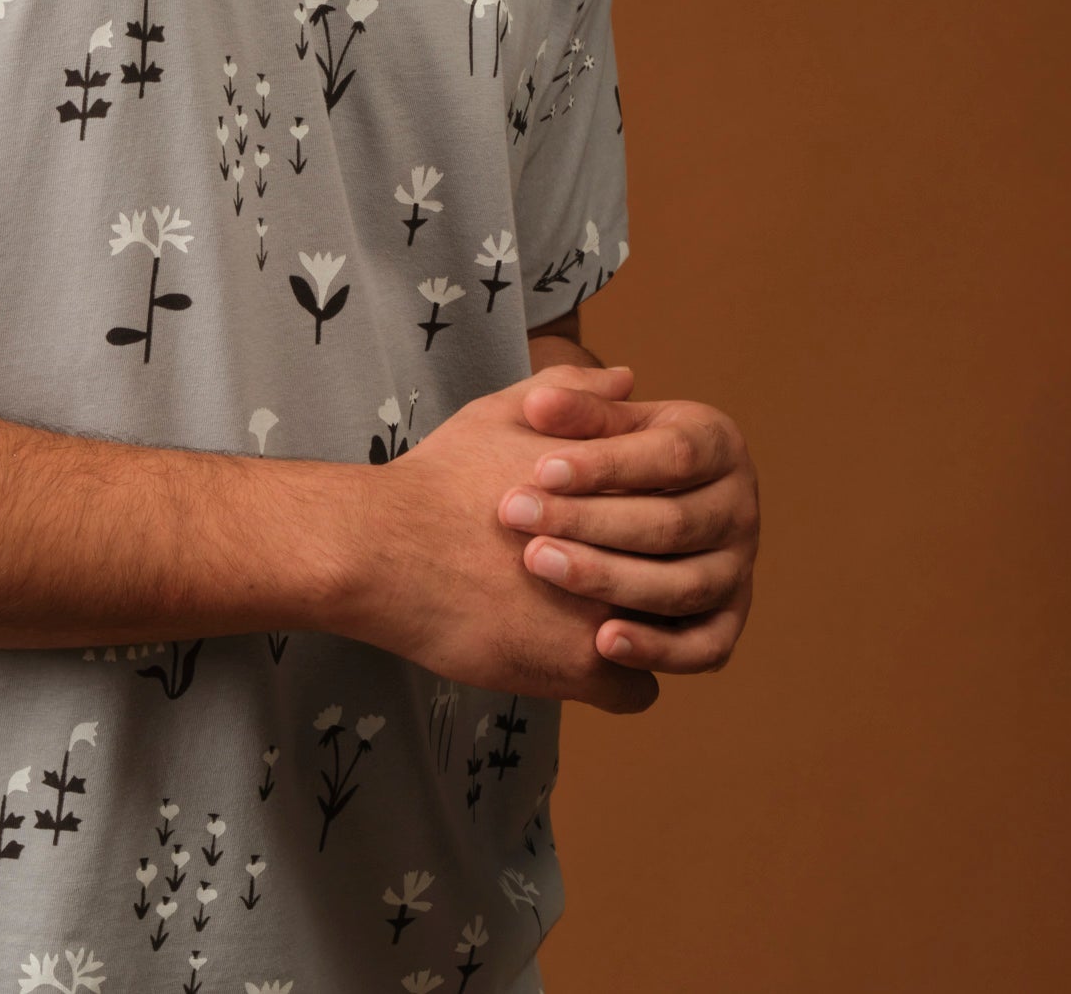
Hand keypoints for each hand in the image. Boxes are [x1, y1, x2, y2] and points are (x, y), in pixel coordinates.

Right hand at [347, 363, 660, 713]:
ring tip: (608, 624)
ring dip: (645, 632)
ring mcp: (612, 609)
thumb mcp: (502, 412)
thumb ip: (573, 391)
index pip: (679, 505)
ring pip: (669, 635)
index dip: (661, 517)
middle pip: (680, 570)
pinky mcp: (585, 668)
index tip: (639, 526)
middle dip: (660, 577)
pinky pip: (639, 689)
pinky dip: (618, 681)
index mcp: (615, 486)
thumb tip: (628, 380)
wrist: (389, 549)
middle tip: (627, 579)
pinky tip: (587, 663)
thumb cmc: (440, 478)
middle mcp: (628, 547)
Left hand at [496, 370, 758, 675]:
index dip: (605, 463)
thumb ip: (574, 407)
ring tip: (538, 562)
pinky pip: (704, 647)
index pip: (671, 455)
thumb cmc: (608, 452)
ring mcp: (737, 568)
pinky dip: (658, 649)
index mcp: (719, 443)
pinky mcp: (727, 622)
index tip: (540, 468)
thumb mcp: (599, 419)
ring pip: (683, 586)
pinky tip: (602, 642)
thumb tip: (541, 403)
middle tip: (517, 514)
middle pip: (673, 524)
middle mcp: (740, 508)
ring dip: (608, 579)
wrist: (628, 502)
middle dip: (589, 520)